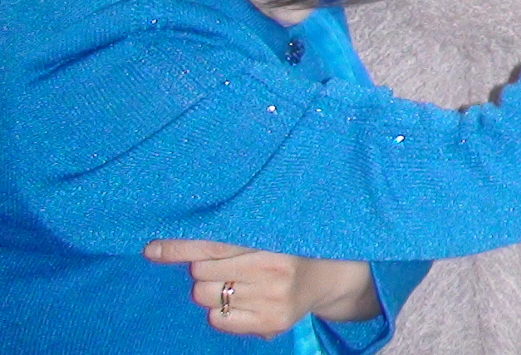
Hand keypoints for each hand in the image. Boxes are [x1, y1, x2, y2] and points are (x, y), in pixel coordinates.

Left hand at [144, 240, 377, 339]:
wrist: (332, 275)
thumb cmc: (289, 248)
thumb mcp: (269, 233)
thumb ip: (231, 235)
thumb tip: (168, 243)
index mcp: (271, 243)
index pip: (212, 245)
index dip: (178, 247)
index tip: (151, 249)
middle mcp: (273, 271)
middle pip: (201, 272)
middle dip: (201, 267)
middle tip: (221, 263)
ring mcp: (272, 300)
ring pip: (206, 296)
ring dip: (209, 288)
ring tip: (233, 281)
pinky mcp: (271, 324)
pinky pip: (218, 320)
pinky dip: (220, 311)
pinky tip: (240, 301)